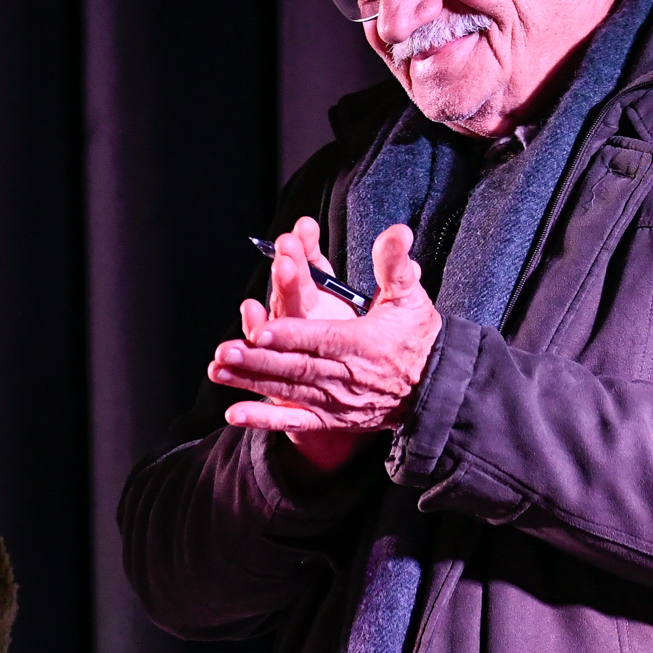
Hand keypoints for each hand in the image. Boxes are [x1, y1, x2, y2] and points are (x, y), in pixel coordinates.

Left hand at [210, 217, 439, 444]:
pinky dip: (264, 420)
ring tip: (218, 370)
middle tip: (224, 351)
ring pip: (288, 390)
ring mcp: (335, 400)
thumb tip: (397, 232)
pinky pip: (295, 421)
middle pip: (296, 367)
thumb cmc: (418, 338)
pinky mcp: (330, 417)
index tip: (263, 330)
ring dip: (251, 381)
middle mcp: (345, 375)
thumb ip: (396, 265)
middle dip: (258, 359)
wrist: (433, 390)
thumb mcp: (411, 297)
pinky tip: (233, 415)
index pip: (322, 339)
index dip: (292, 335)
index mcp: (363, 343)